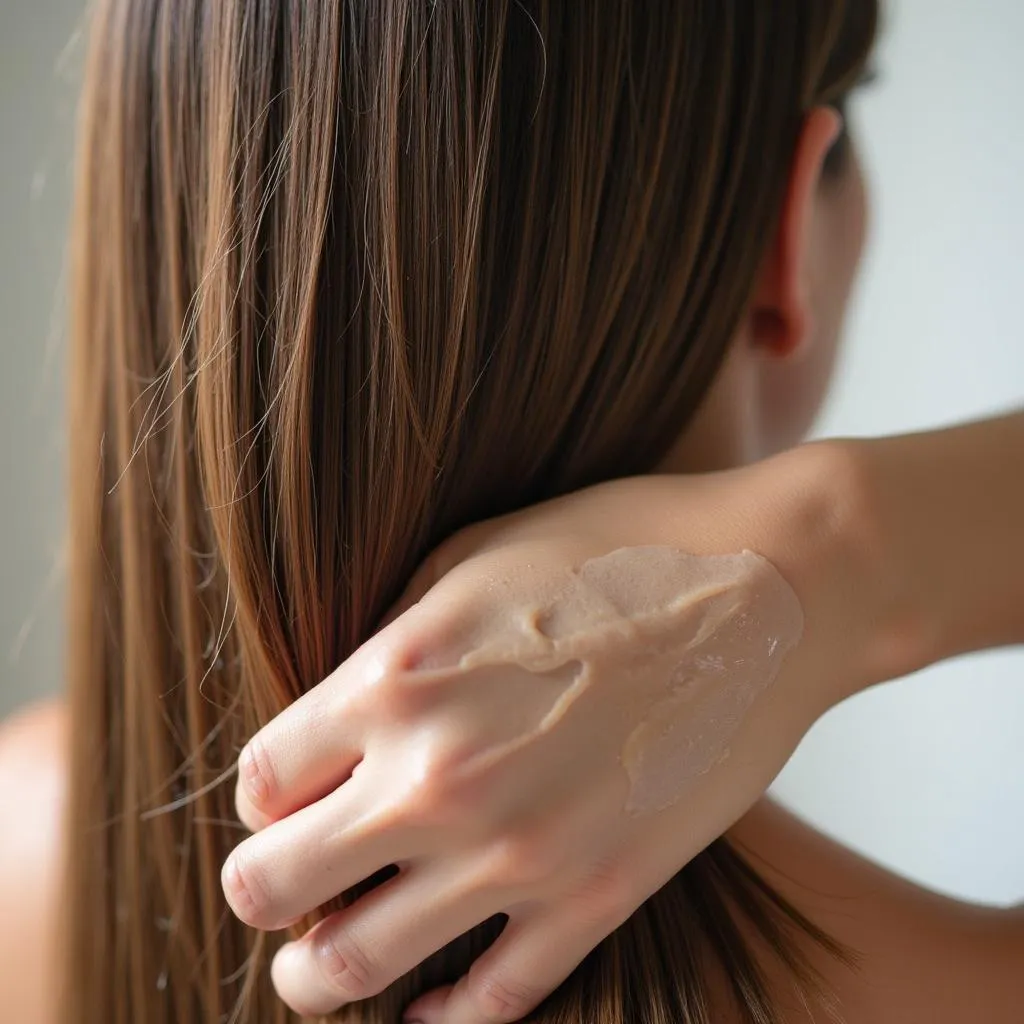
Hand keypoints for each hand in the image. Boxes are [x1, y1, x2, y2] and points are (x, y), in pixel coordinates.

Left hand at [220, 447, 875, 1022]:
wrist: (772, 585)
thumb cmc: (618, 548)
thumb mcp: (473, 556)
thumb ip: (387, 642)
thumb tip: (334, 719)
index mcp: (396, 680)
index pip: (259, 780)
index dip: (265, 793)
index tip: (294, 791)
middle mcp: (438, 777)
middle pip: (270, 887)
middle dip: (263, 889)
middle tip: (288, 879)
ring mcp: (519, 849)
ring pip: (350, 966)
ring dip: (314, 972)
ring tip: (320, 957)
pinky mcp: (598, 896)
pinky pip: (487, 1001)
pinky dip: (438, 1015)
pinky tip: (428, 997)